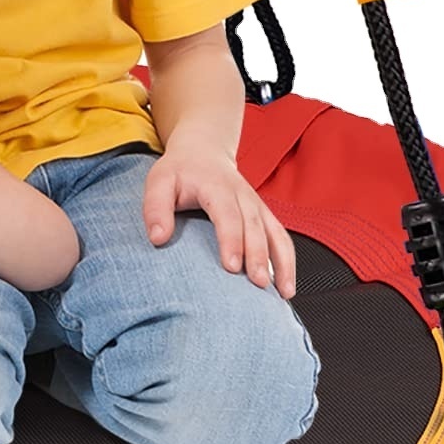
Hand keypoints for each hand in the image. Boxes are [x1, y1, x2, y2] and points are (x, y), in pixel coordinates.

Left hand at [143, 141, 296, 298]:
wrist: (203, 151)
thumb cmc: (180, 171)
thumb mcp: (159, 182)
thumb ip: (156, 208)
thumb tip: (158, 238)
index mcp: (216, 187)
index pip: (227, 214)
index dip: (231, 240)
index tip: (231, 266)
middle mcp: (243, 195)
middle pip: (255, 227)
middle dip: (258, 256)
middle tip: (258, 284)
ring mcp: (257, 205)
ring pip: (276, 233)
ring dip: (282, 262)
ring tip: (283, 292)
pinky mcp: (264, 215)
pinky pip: (281, 238)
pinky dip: (287, 261)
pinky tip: (286, 286)